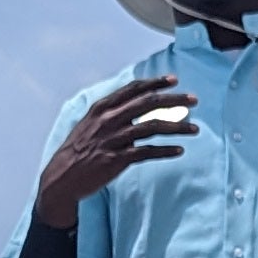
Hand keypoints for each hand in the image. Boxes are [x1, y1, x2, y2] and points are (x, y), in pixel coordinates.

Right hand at [35, 77, 195, 224]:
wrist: (61, 177)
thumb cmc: (78, 151)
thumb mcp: (89, 125)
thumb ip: (110, 114)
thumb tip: (135, 108)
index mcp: (102, 108)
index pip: (133, 89)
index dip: (155, 83)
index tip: (174, 81)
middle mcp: (108, 120)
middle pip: (148, 103)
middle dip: (174, 99)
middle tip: (194, 99)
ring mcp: (113, 139)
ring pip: (153, 127)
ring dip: (177, 127)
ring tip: (195, 129)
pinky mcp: (117, 160)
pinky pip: (148, 152)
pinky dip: (166, 151)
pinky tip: (179, 151)